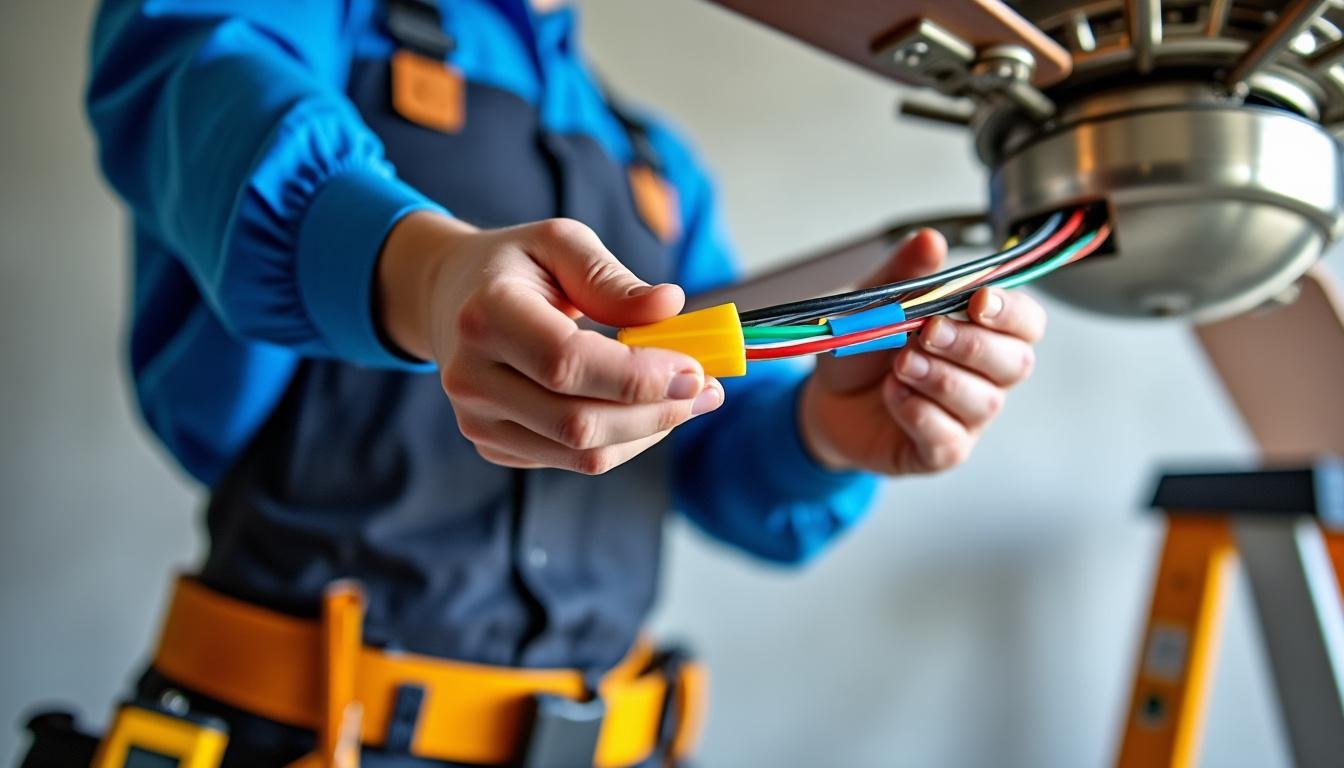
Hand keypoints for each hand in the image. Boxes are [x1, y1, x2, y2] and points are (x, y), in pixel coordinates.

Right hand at [376, 211, 723, 473]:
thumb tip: (670, 305)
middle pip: (578, 421)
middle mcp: (471, 377)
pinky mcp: (493, 446)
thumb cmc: (516, 266)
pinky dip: (625, 441)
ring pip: (583, 454)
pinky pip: (574, 461)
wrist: (452, 299)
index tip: (695, 367)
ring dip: (650, 431)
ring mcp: (477, 420)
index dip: (638, 375)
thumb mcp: (561, 244)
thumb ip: (613, 278)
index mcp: (485, 316)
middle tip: (708, 388)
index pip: (566, 363)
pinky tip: (647, 410)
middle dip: (657, 410)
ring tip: (691, 399)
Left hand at [798, 229, 1045, 474]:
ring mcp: (967, 417)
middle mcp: (986, 376)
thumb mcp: (874, 302)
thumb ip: (903, 274)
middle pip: (1015, 363)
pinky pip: (948, 439)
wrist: (827, 398)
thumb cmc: (864, 348)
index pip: (1027, 322)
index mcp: (983, 331)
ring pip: (983, 402)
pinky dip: (919, 413)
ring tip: (900, 364)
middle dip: (972, 345)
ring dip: (941, 379)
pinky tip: (893, 395)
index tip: (979, 301)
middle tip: (927, 332)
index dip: (1012, 312)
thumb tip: (932, 240)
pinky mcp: (941, 451)